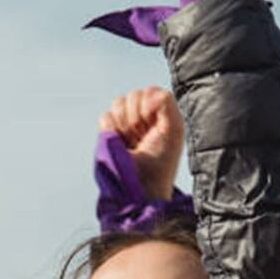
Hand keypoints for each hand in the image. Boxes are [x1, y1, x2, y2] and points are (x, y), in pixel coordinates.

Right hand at [99, 87, 184, 201]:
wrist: (140, 187)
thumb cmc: (161, 162)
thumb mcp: (173, 129)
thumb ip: (166, 103)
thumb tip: (147, 94)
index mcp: (162, 114)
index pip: (151, 91)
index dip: (150, 106)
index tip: (155, 127)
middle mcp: (144, 116)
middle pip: (134, 95)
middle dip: (137, 116)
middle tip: (143, 137)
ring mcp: (126, 124)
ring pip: (118, 103)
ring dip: (125, 123)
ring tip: (132, 141)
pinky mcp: (109, 133)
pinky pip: (105, 117)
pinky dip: (112, 130)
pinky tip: (121, 144)